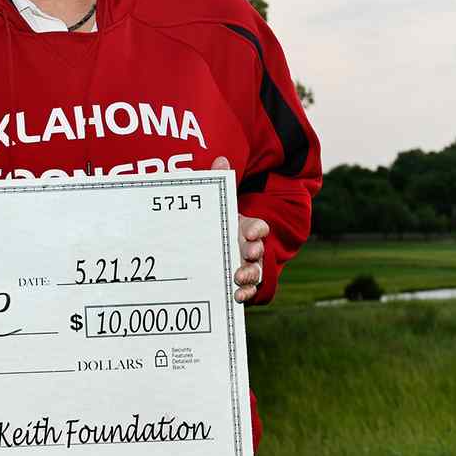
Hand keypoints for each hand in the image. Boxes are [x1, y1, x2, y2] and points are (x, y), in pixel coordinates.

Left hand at [211, 156, 268, 303]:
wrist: (197, 246)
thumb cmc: (210, 223)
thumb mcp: (211, 205)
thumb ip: (216, 183)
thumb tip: (220, 159)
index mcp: (243, 228)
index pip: (257, 228)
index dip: (257, 230)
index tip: (249, 232)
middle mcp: (248, 248)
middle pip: (258, 251)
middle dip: (255, 252)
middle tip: (247, 254)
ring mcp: (244, 267)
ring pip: (255, 272)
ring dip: (250, 275)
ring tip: (239, 278)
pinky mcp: (237, 283)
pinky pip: (246, 290)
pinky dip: (245, 294)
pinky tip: (236, 296)